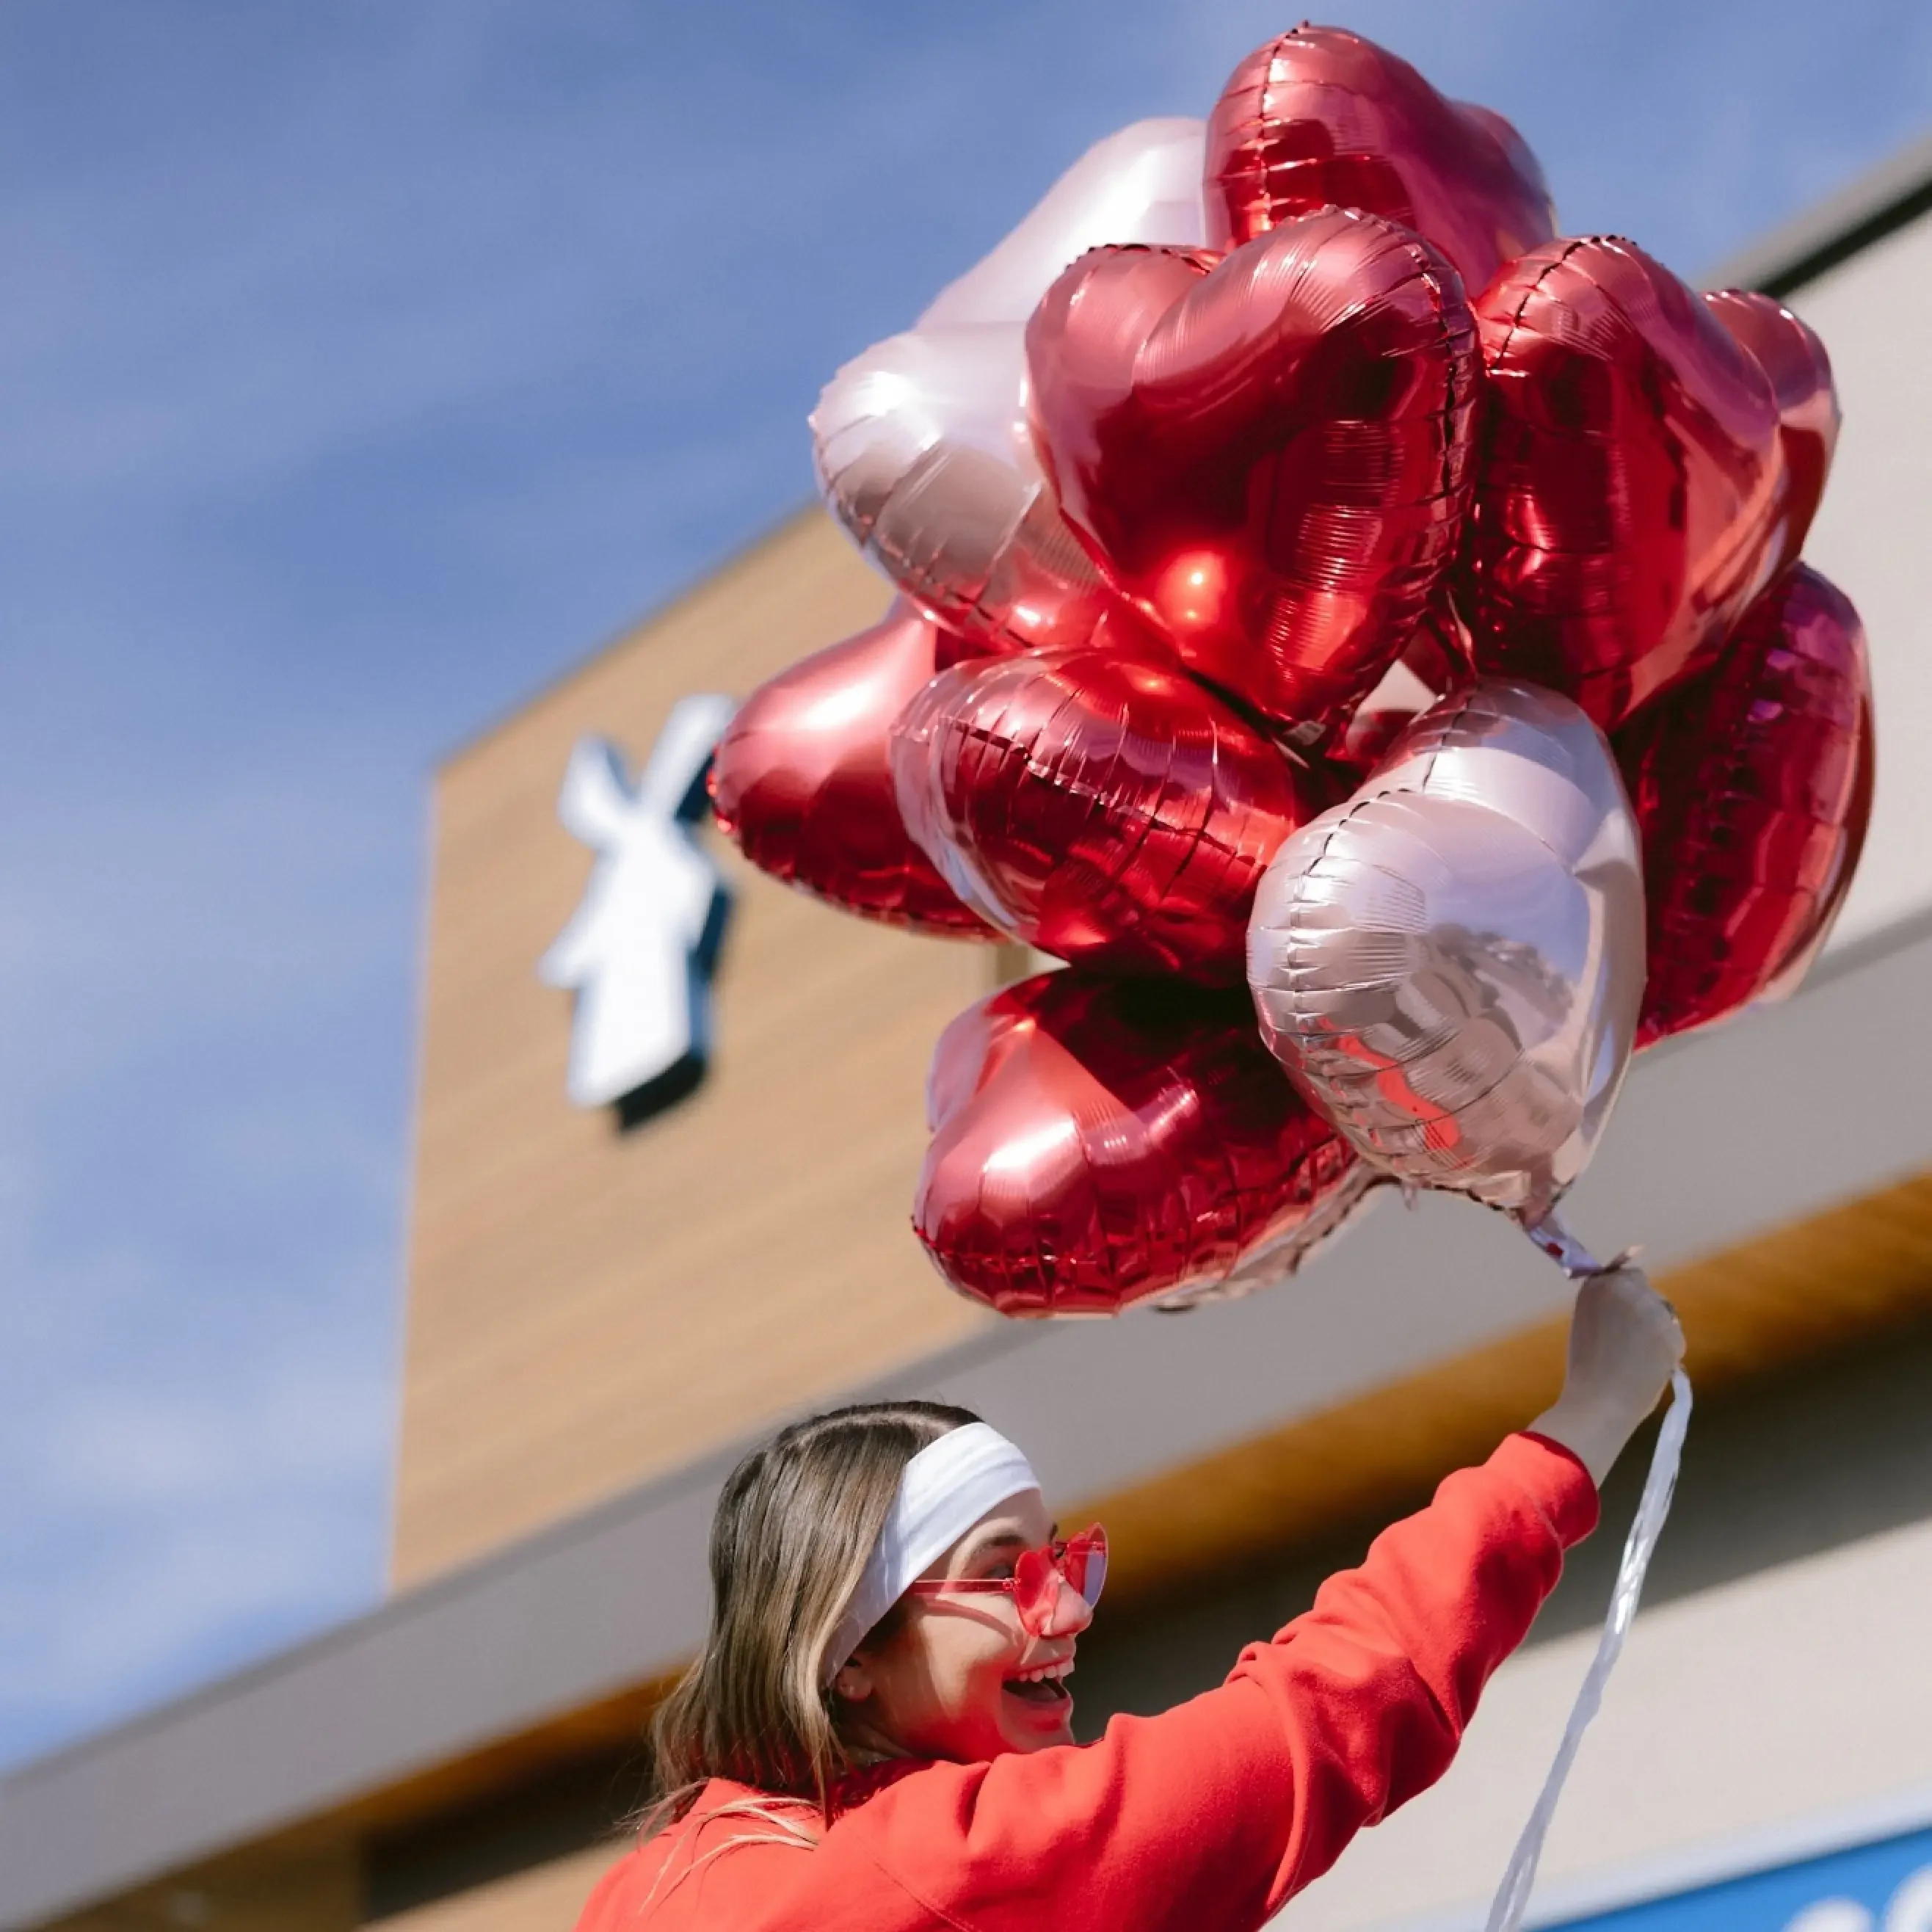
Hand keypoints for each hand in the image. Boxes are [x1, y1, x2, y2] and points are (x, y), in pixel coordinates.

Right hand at [1529, 1266, 1685, 1486]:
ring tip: (1638, 1357)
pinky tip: (1650, 1367)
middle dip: (1645, 1310)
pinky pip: (1674, 1338)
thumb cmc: (1587, 1367)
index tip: (1623, 1314)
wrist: (1599, 1402)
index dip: (1628, 1295)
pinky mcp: (1671, 1334)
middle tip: (1631, 1340)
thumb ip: (1608, 1303)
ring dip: (1658, 1330)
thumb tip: (1631, 1297)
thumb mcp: (1588, 1321)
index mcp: (1597, 1285)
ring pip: (1666, 1315)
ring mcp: (1651, 1311)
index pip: (1628, 1275)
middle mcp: (1625, 1290)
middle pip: (1650, 1292)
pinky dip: (1667, 1351)